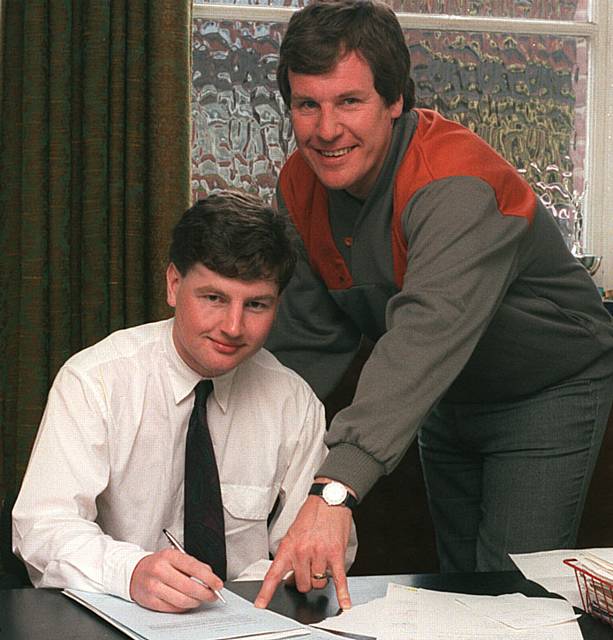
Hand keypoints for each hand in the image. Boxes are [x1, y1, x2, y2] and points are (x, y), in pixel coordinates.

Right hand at [130, 548, 223, 611]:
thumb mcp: (175, 557)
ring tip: (200, 599)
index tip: (218, 584)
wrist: (134, 572)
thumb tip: (210, 577)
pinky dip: (184, 607)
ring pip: (181, 600)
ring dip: (196, 602)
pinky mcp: (150, 601)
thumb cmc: (159, 564)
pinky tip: (187, 602)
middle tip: (212, 595)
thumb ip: (194, 565)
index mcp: (169, 556)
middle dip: (205, 593)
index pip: (193, 567)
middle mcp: (160, 570)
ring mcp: (154, 586)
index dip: (208, 578)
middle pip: (188, 586)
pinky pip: (173, 608)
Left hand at [254, 494, 352, 609]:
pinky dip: (342, 593)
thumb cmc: (311, 515)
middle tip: (308, 567)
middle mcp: (303, 552)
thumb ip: (290, 554)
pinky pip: (339, 579)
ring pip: (318, 584)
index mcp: (288, 546)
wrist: (328, 500)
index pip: (274, 574)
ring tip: (321, 562)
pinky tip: (344, 603)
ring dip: (320, 578)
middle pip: (302, 584)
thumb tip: (290, 576)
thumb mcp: (293, 533)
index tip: (260, 605)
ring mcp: (320, 554)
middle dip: (305, 579)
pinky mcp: (336, 554)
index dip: (266, 592)